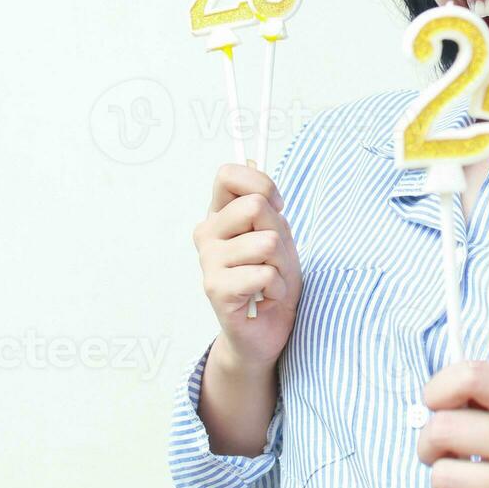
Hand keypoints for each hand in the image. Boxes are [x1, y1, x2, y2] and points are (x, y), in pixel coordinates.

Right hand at [192, 161, 301, 367]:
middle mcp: (207, 233)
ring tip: (269, 281)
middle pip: (255, 206)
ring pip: (266, 243)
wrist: (265, 330)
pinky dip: (277, 289)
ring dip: (281, 266)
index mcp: (220, 215)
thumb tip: (251, 157)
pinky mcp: (215, 289)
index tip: (276, 208)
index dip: (262, 185)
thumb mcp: (277, 234)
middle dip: (280, 234)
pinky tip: (264, 298)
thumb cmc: (272, 279)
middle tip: (273, 259)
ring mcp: (208, 261)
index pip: (228, 175)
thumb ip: (265, 202)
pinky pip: (265, 275)